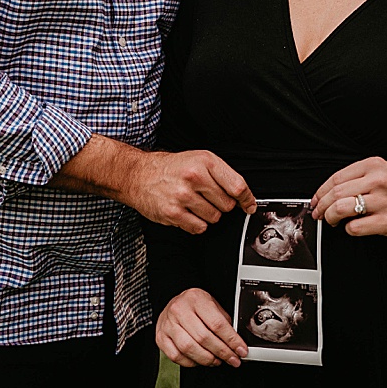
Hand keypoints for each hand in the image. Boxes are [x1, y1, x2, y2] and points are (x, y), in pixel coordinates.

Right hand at [127, 150, 256, 234]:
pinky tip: (185, 212)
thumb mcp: (197, 160)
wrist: (137, 175)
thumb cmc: (170, 168)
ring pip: (214, 218)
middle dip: (220, 205)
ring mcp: (183, 195)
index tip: (249, 206)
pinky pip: (199, 227)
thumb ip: (222, 176)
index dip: (246, 199)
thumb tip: (245, 199)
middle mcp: (194, 177)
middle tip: (205, 197)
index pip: (237, 186)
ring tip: (192, 203)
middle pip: (227, 205)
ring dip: (207, 215)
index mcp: (204, 161)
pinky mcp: (173, 212)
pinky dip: (195, 224)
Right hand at [155, 288, 248, 367]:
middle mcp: (178, 310)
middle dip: (222, 352)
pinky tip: (200, 360)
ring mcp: (167, 324)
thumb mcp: (213, 305)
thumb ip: (225, 323)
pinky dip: (191, 362)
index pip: (217, 324)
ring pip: (189, 348)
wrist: (175, 302)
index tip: (241, 350)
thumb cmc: (196, 305)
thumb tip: (237, 345)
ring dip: (207, 359)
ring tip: (217, 360)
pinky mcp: (161, 337)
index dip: (232, 341)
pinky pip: (176, 356)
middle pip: (203, 338)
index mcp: (195, 299)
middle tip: (233, 359)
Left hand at [310, 157, 386, 236]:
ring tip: (331, 220)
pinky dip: (348, 229)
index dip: (320, 192)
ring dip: (330, 217)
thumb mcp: (381, 172)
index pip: (336, 178)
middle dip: (321, 206)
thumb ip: (356, 178)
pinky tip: (351, 227)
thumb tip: (327, 192)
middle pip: (335, 193)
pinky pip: (355, 227)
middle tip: (319, 213)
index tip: (315, 200)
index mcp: (373, 165)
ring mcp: (382, 201)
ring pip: (341, 208)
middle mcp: (377, 181)